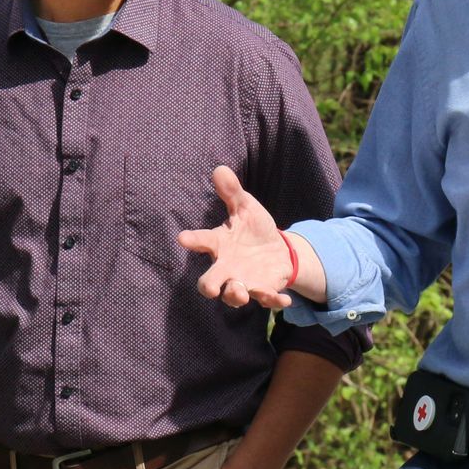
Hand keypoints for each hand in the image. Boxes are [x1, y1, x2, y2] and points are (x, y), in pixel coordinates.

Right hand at [178, 166, 294, 310]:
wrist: (278, 251)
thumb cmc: (254, 229)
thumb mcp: (246, 208)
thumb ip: (233, 192)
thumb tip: (220, 168)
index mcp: (220, 244)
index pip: (202, 241)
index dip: (192, 240)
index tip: (183, 238)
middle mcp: (227, 267)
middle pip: (210, 282)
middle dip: (209, 286)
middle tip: (210, 288)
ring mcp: (244, 281)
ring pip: (234, 296)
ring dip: (236, 295)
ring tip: (240, 290)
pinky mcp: (264, 290)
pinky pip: (267, 299)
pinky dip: (274, 301)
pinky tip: (284, 300)